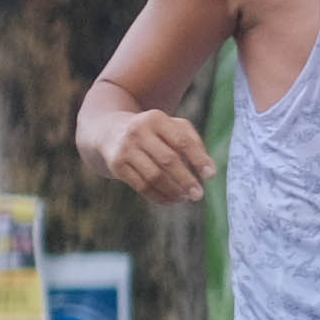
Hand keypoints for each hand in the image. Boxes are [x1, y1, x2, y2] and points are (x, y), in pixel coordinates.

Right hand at [85, 102, 214, 202]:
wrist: (109, 131)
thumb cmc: (151, 131)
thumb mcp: (170, 126)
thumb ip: (192, 141)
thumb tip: (208, 168)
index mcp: (156, 119)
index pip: (182, 141)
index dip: (198, 159)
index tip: (211, 174)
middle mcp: (139, 131)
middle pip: (168, 160)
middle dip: (186, 180)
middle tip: (199, 194)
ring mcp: (126, 149)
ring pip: (154, 176)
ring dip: (173, 191)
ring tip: (185, 198)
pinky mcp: (117, 165)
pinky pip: (141, 186)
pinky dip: (159, 197)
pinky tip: (171, 200)